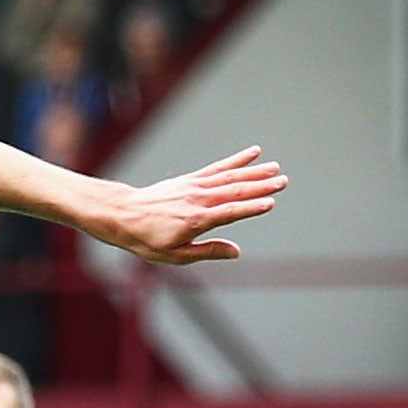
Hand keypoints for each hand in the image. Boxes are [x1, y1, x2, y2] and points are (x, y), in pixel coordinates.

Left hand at [93, 146, 285, 264]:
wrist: (124, 215)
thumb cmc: (147, 239)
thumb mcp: (175, 255)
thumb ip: (207, 251)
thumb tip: (236, 251)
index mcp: (195, 220)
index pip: (229, 213)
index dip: (250, 208)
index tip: (270, 203)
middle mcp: (197, 199)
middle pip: (234, 191)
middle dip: (260, 186)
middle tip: (283, 181)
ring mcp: (195, 186)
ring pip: (229, 177)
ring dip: (254, 172)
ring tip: (275, 168)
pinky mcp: (191, 179)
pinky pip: (217, 168)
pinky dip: (236, 161)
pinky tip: (253, 153)